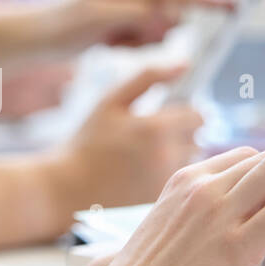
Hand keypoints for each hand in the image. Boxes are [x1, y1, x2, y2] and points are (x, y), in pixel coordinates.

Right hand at [43, 64, 204, 213]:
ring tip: (146, 158)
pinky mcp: (161, 202)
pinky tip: (141, 177)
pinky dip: (166, 178)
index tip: (170, 117)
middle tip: (152, 139)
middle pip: (197, 140)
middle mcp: (167, 157)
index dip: (186, 114)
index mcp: (157, 128)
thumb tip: (185, 63)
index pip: (199, 116)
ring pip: (190, 163)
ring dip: (177, 157)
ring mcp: (165, 183)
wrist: (66, 189)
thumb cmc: (87, 142)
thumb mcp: (111, 102)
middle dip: (182, 136)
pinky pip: (178, 184)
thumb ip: (149, 78)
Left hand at [44, 0, 234, 53]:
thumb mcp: (101, 16)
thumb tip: (169, 16)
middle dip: (154, 31)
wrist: (41, 36)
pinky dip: (134, 46)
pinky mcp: (132, 17)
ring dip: (142, 41)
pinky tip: (111, 43)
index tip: (234, 5)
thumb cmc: (65, 22)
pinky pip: (150, 38)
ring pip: (163, 29)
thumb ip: (139, 13)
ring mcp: (135, 0)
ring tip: (112, 39)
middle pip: (173, 12)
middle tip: (120, 36)